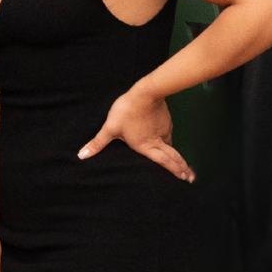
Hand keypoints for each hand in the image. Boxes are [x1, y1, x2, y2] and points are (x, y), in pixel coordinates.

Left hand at [80, 85, 194, 180]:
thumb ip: (98, 143)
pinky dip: (170, 141)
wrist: (145, 92)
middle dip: (181, 168)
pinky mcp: (166, 121)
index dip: (174, 171)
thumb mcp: (110, 128)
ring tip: (180, 163)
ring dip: (177, 155)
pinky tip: (168, 140)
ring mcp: (164, 130)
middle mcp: (158, 141)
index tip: (184, 179)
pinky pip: (168, 134)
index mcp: (146, 146)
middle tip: (189, 177)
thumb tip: (82, 155)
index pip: (164, 162)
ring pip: (171, 145)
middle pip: (173, 157)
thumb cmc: (127, 111)